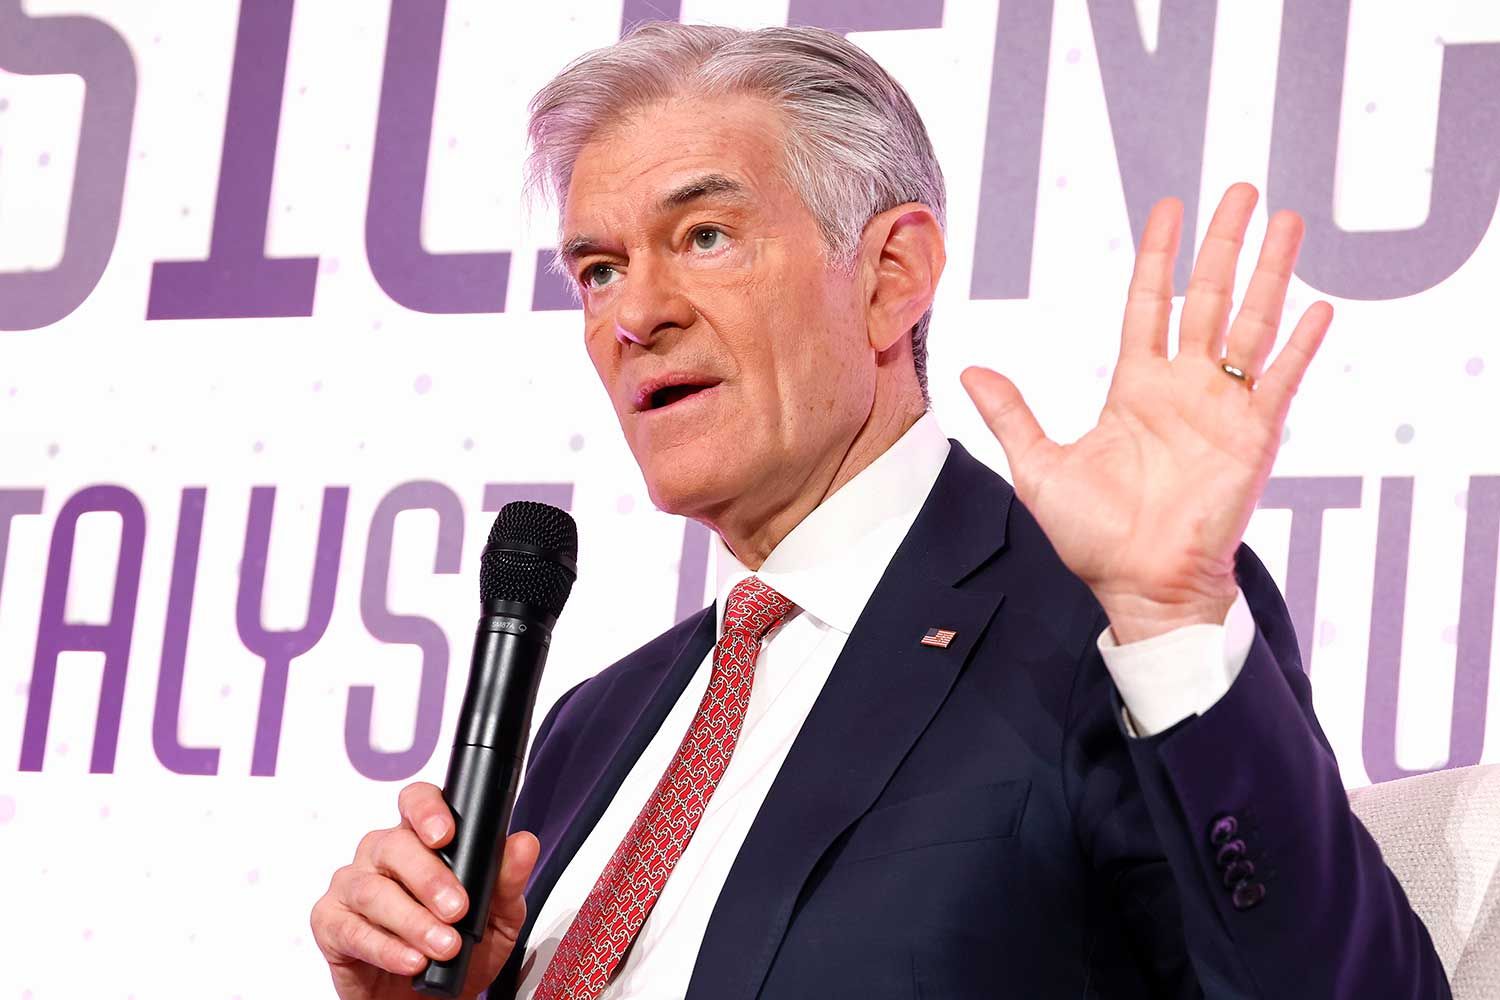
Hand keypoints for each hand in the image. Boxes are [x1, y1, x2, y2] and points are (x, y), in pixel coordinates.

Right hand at [310, 781, 539, 999]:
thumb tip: (524, 844)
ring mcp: (352, 886)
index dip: (427, 811)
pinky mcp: (331, 923)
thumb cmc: (459, 951)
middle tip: (457, 909)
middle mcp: (382, 855)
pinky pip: (350, 928)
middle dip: (429, 878)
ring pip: (373, 889)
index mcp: (421, 839)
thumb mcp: (498, 919)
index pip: (417, 802)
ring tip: (443, 946)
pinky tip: (411, 960)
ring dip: (412, 920)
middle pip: (395, 846)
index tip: (446, 835)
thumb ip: (508, 881)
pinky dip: (385, 948)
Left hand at [962, 183, 1330, 643]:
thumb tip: (971, 369)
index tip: (1168, 208)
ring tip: (1286, 221)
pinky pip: (1279, 381)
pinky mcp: (1253, 437)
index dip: (1158, 255)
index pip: (1150, 303)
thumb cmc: (1094, 536)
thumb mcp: (1040, 466)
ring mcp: (1223, 408)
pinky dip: (1299, 345)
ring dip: (1270, 273)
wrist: (1139, 586)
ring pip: (1250, 323)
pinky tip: (1318, 307)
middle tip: (1241, 189)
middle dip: (1224, 244)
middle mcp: (1184, 388)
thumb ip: (1012, 414)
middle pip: (1207, 297)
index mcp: (1137, 388)